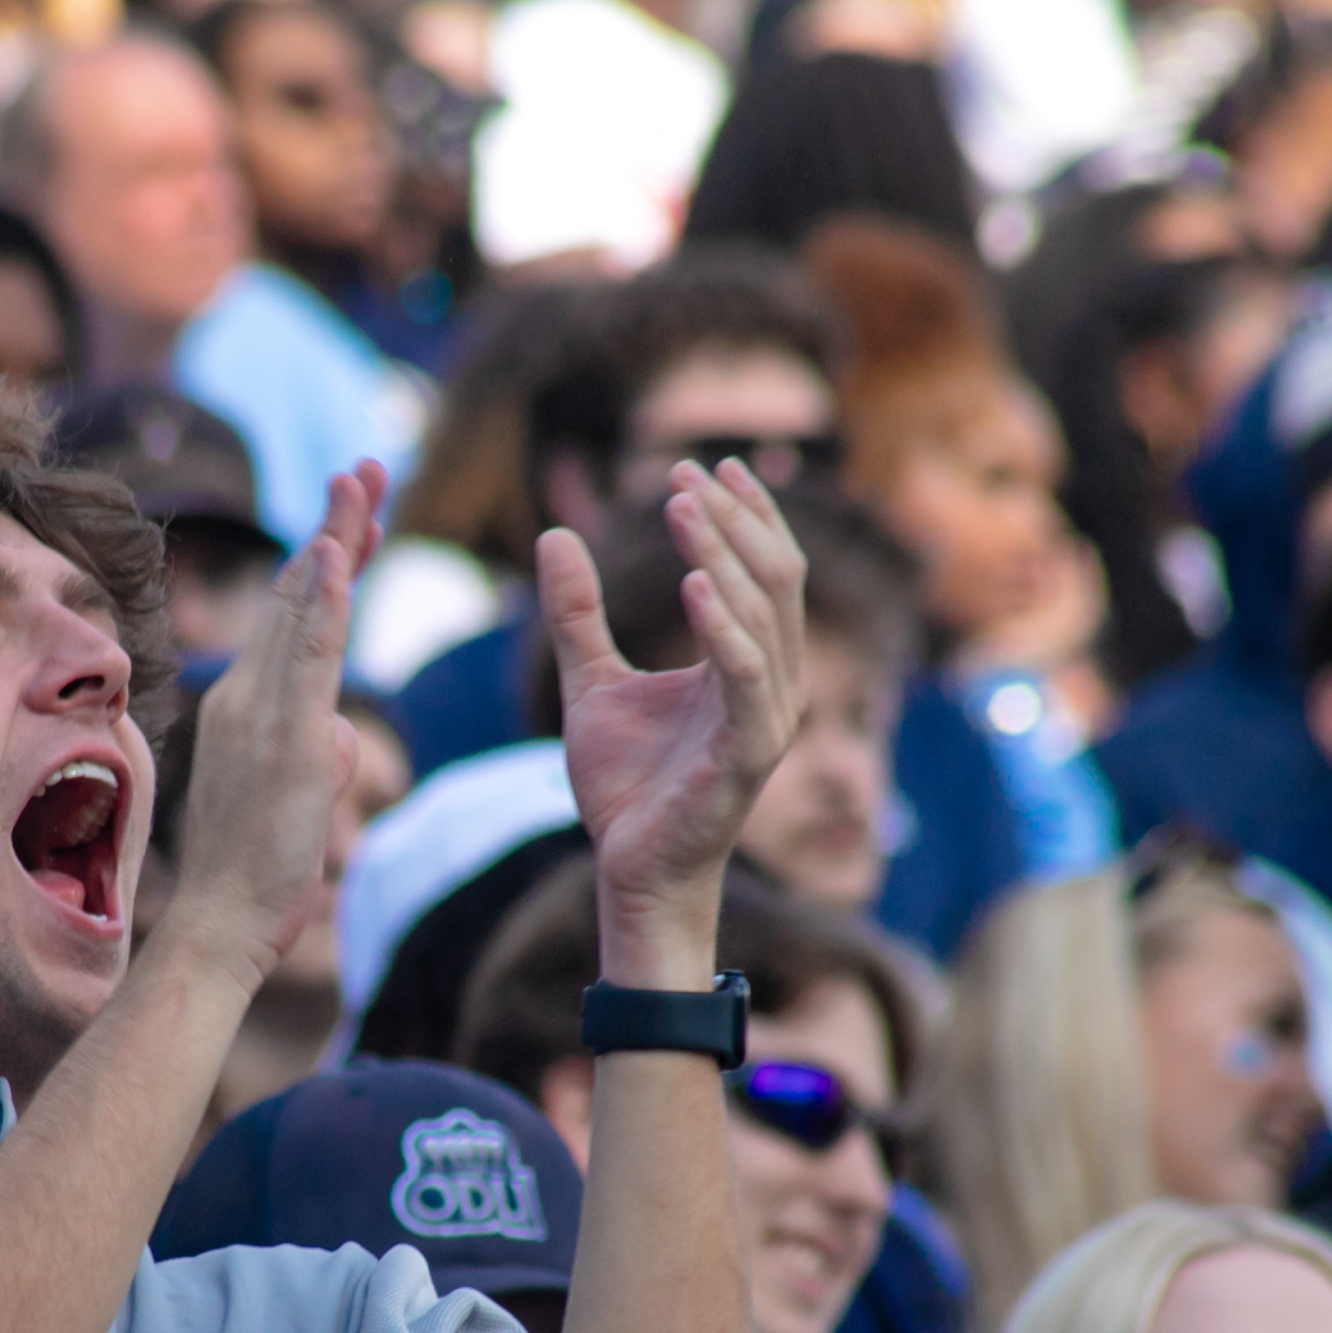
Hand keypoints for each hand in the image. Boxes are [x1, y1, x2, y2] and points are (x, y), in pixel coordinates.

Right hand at [158, 464, 381, 991]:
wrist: (218, 926)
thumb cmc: (257, 876)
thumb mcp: (303, 799)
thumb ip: (322, 753)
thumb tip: (344, 736)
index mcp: (252, 706)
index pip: (297, 619)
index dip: (329, 562)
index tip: (357, 517)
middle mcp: (247, 696)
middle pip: (298, 596)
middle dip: (336, 527)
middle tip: (367, 468)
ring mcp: (260, 713)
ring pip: (301, 611)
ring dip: (333, 540)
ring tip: (360, 484)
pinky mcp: (280, 739)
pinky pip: (305, 656)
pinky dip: (320, 600)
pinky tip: (336, 553)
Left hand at [536, 461, 803, 977]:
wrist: (628, 869)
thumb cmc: (625, 786)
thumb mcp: (590, 681)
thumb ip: (577, 613)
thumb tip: (557, 534)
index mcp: (746, 663)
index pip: (763, 570)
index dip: (739, 514)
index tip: (696, 462)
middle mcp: (770, 684)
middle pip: (774, 578)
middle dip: (732, 519)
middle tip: (682, 472)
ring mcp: (765, 719)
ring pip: (764, 616)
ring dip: (723, 555)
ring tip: (681, 506)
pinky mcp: (746, 755)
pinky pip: (744, 678)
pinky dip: (723, 627)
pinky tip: (693, 583)